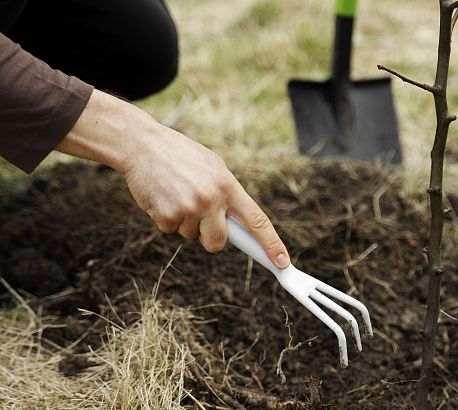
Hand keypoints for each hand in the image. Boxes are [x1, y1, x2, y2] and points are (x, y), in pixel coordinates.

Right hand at [56, 89, 289, 267]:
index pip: (257, 221)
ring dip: (185, 222)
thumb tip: (240, 223)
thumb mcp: (213, 167)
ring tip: (177, 194)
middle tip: (200, 217)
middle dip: (210, 237)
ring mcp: (188, 208)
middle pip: (218, 242)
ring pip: (191, 236)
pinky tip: (163, 196)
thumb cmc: (181, 155)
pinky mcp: (166, 215)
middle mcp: (211, 199)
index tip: (282, 262)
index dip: (271, 244)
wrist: (143, 145)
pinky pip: (170, 230)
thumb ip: (227, 194)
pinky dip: (166, 218)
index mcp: (228, 186)